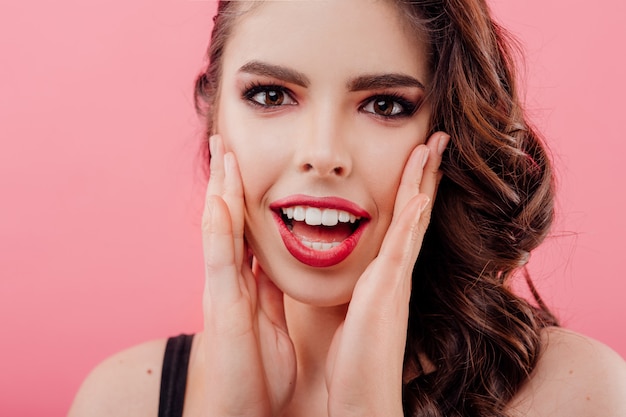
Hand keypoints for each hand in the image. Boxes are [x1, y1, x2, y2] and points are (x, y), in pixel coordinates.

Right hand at [200, 135, 295, 416]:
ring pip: (220, 230)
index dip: (243, 197)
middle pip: (228, 221)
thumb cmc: (255, 370)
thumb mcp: (268, 321)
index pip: (243, 229)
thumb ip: (266, 293)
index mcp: (245, 283)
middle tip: (227, 143)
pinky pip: (220, 260)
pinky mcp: (223, 307)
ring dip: (220, 191)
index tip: (245, 165)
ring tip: (222, 153)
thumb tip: (269, 267)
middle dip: (227, 182)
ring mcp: (222, 291)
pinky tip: (219, 198)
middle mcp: (229, 280)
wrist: (240, 409)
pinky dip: (218, 228)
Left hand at [325, 132, 449, 416]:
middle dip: (424, 174)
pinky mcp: (389, 289)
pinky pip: (404, 243)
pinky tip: (421, 188)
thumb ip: (353, 290)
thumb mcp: (350, 313)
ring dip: (423, 180)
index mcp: (384, 275)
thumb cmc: (354, 361)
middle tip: (434, 139)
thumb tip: (348, 276)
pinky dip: (414, 214)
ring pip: (414, 217)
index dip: (410, 189)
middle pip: (414, 211)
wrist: (364, 398)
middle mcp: (396, 271)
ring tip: (432, 145)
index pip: (401, 222)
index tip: (415, 159)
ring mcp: (396, 278)